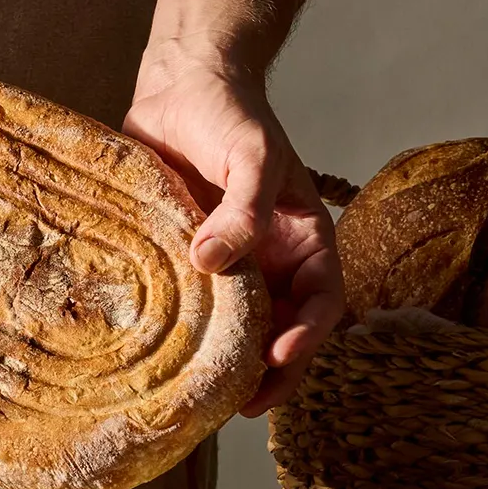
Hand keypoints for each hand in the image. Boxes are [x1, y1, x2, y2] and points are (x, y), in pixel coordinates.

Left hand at [123, 47, 343, 414]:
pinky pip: (190, 307)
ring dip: (227, 362)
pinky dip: (185, 335)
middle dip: (270, 372)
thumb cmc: (229, 114)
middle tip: (241, 402)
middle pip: (282, 330)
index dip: (307, 337)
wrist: (180, 87)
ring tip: (204, 395)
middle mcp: (270, 262)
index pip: (322, 302)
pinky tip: (165, 358)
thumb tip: (214, 261)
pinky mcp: (182, 262)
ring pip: (237, 328)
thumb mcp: (251, 155)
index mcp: (303, 240)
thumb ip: (243, 208)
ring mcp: (227, 266)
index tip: (279, 358)